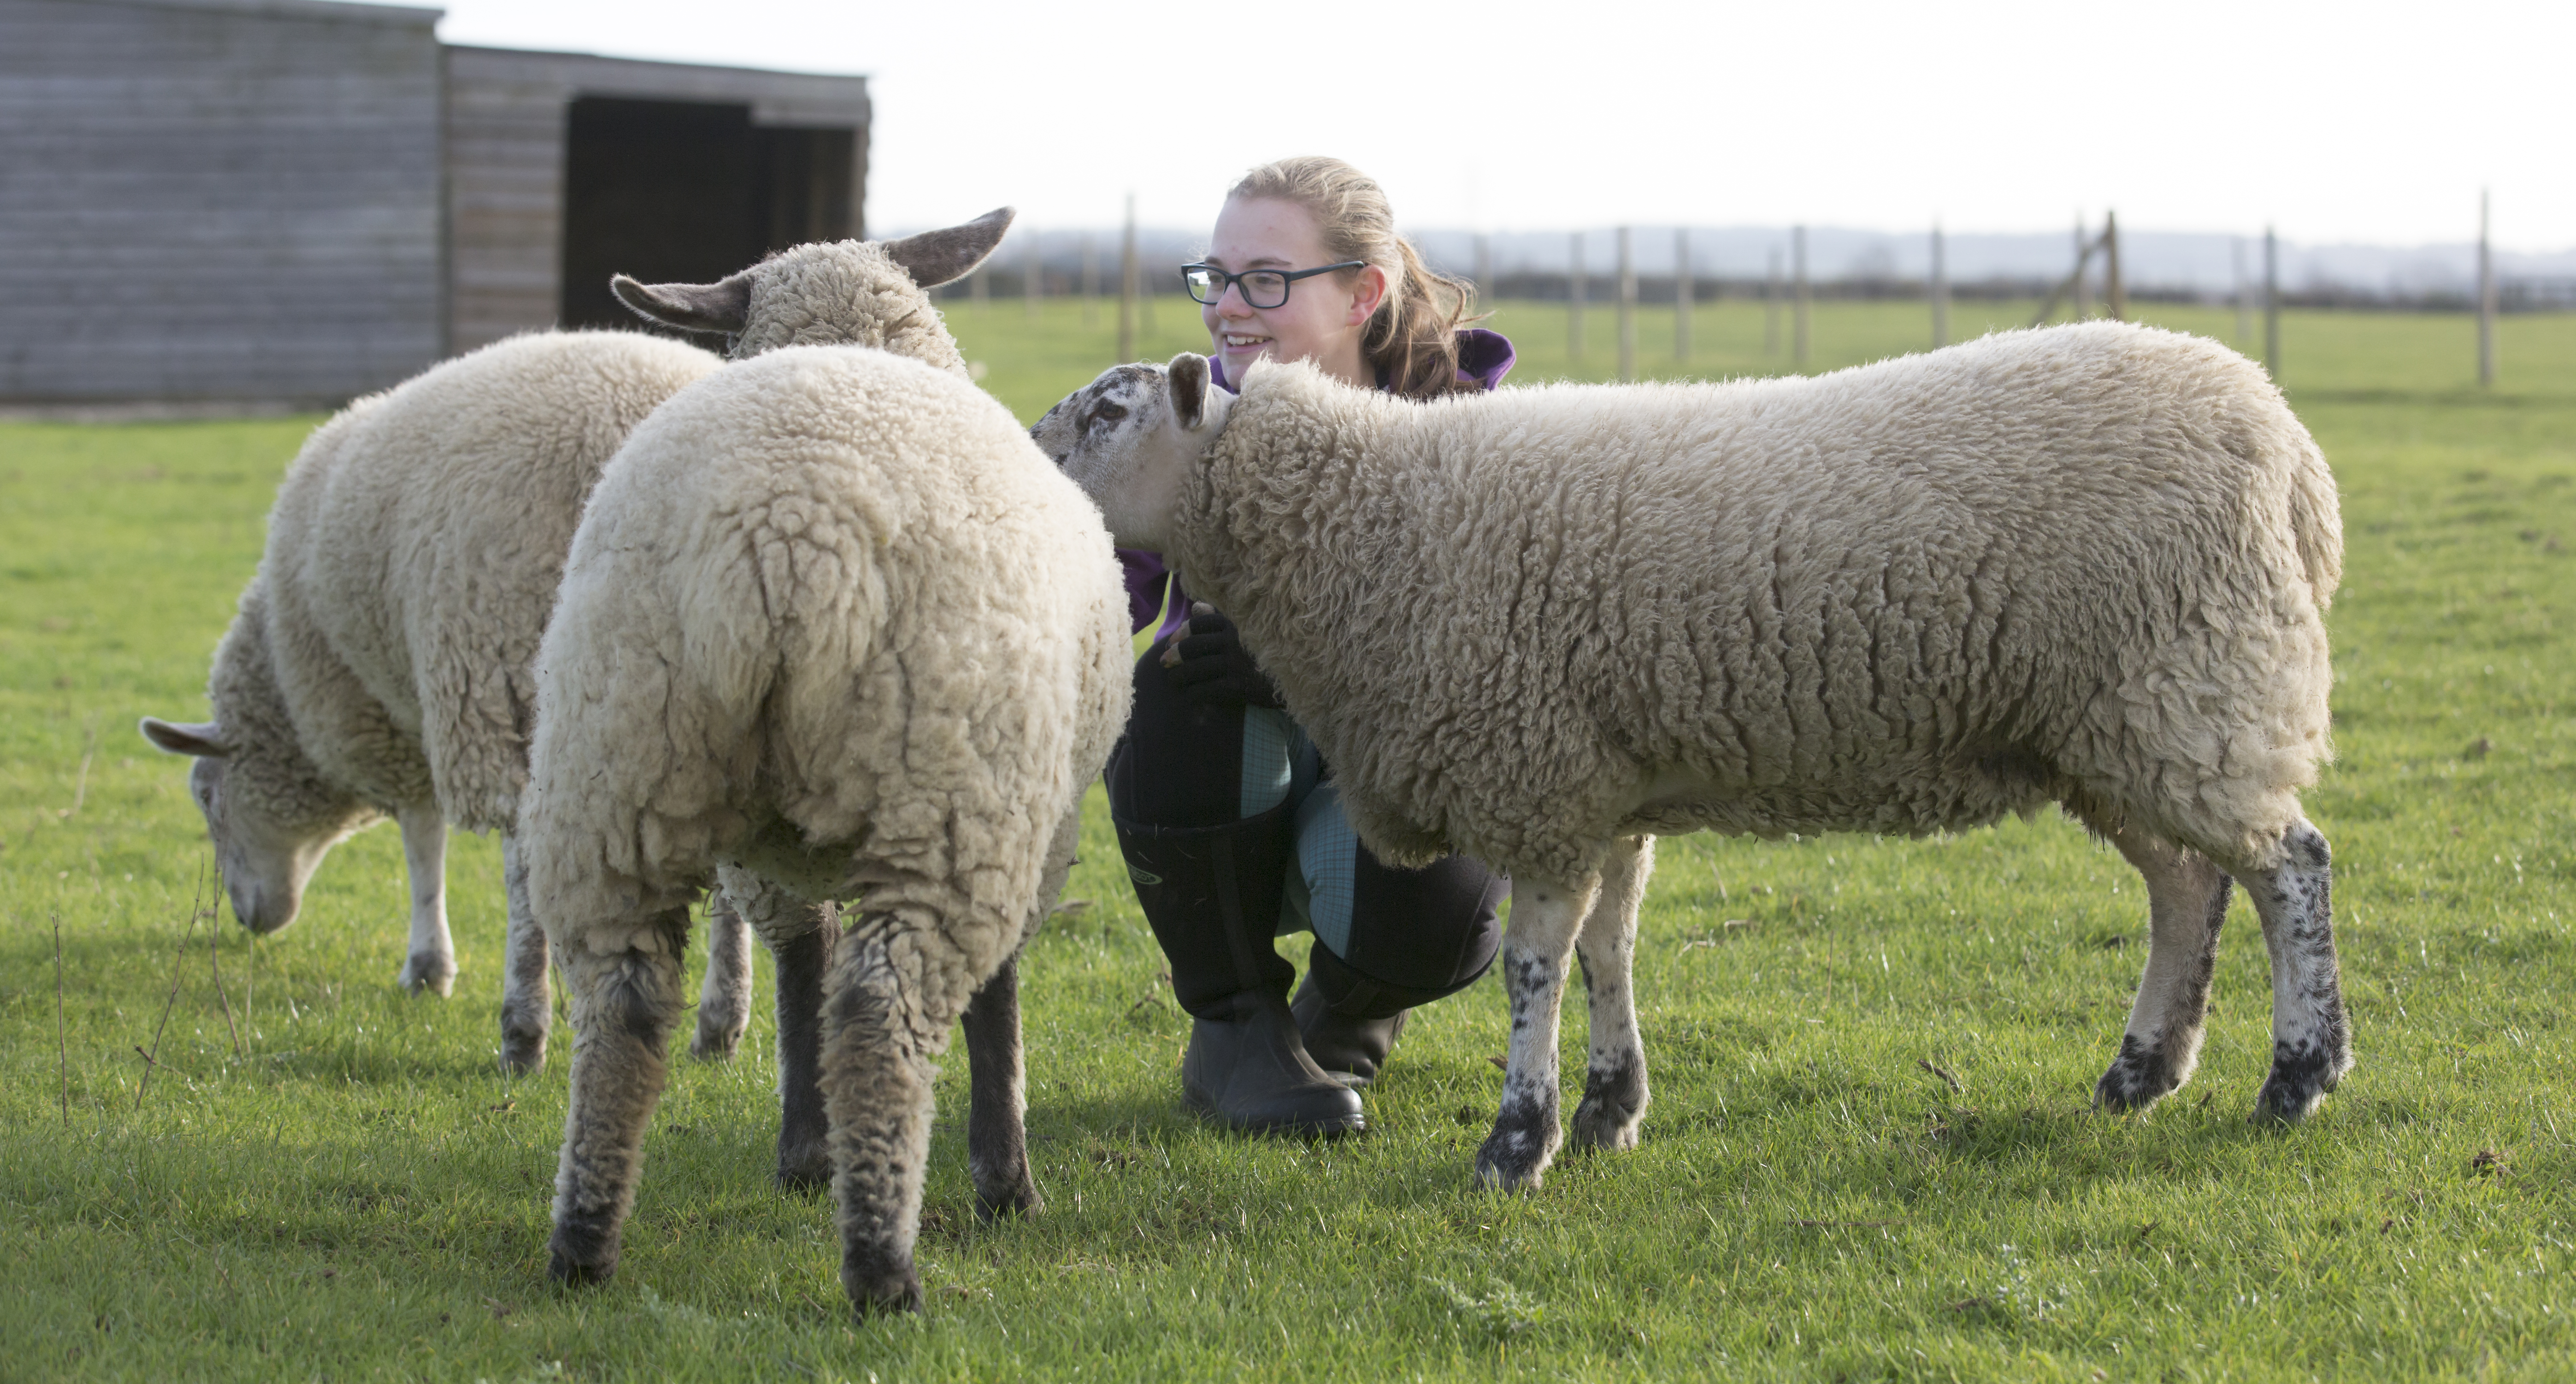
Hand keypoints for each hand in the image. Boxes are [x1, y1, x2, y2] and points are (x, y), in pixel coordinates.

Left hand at [1162, 603, 1282, 708]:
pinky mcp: (1238, 687)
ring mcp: (1236, 664)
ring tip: (1174, 681)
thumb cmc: (1263, 656)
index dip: (1182, 632)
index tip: (1171, 641)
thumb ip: (1220, 619)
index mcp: (1236, 626)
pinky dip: (1193, 695)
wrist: (1291, 683)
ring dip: (1178, 677)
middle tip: (1164, 662)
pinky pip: (1204, 691)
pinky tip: (1190, 697)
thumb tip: (1197, 606)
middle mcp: (1234, 642)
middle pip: (1192, 646)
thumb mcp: (1245, 633)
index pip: (1201, 622)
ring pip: (1194, 670)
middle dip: (1175, 655)